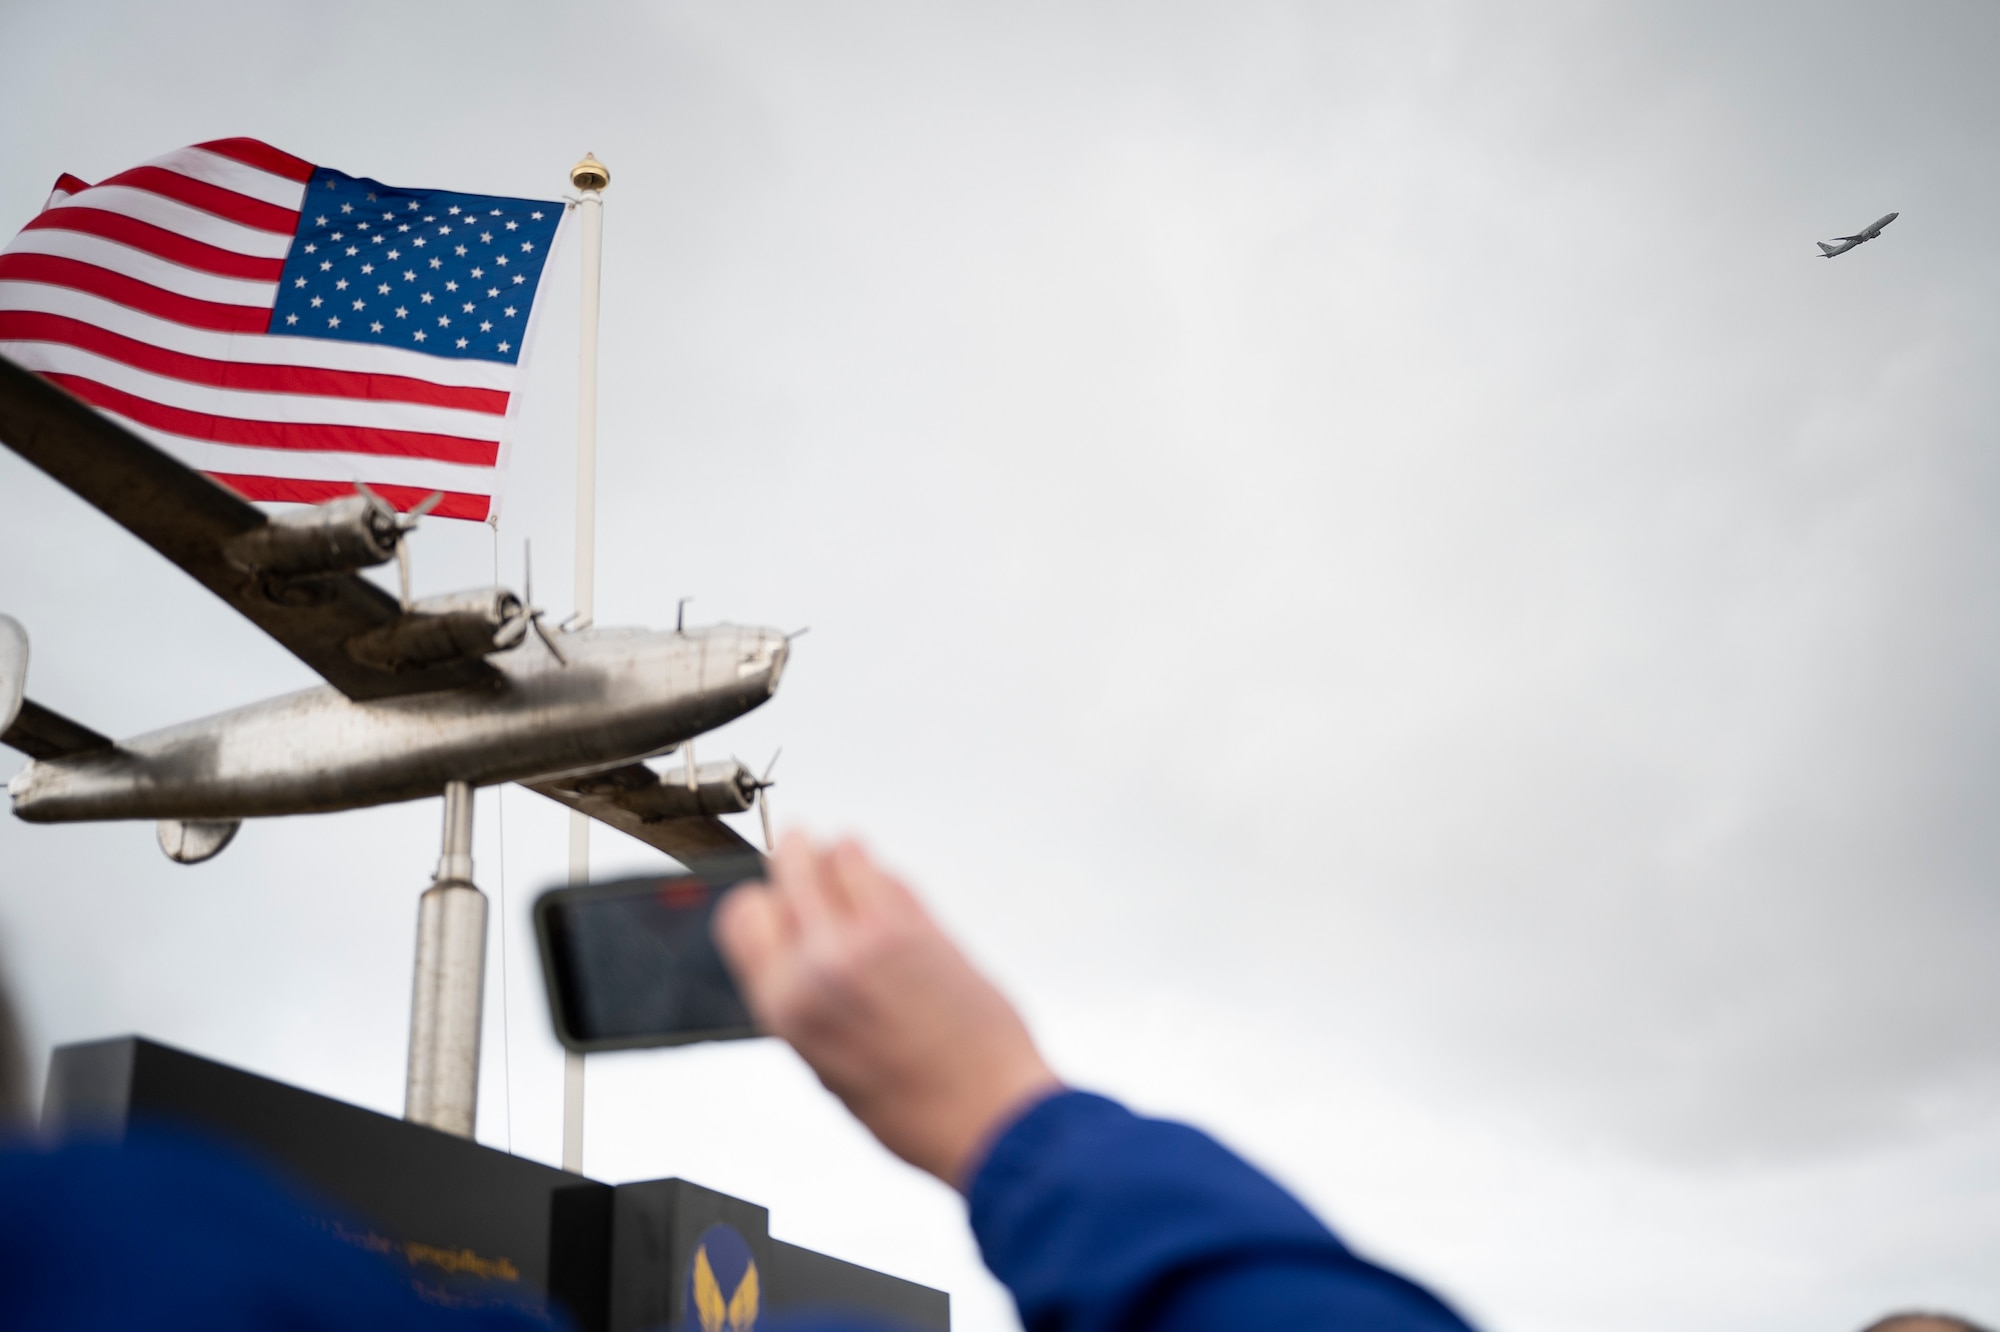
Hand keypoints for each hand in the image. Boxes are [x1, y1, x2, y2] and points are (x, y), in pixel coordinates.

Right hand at [714, 833, 1060, 1187]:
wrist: (988, 1114)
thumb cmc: (914, 1107)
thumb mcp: (827, 1063)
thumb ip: (806, 999)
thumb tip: (800, 948)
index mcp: (785, 1007)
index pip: (743, 913)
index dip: (762, 902)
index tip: (775, 898)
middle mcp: (819, 965)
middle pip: (789, 866)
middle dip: (798, 856)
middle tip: (805, 852)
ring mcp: (870, 939)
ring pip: (841, 852)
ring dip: (845, 857)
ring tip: (853, 873)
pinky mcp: (920, 927)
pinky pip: (890, 874)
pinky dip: (886, 875)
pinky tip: (891, 895)